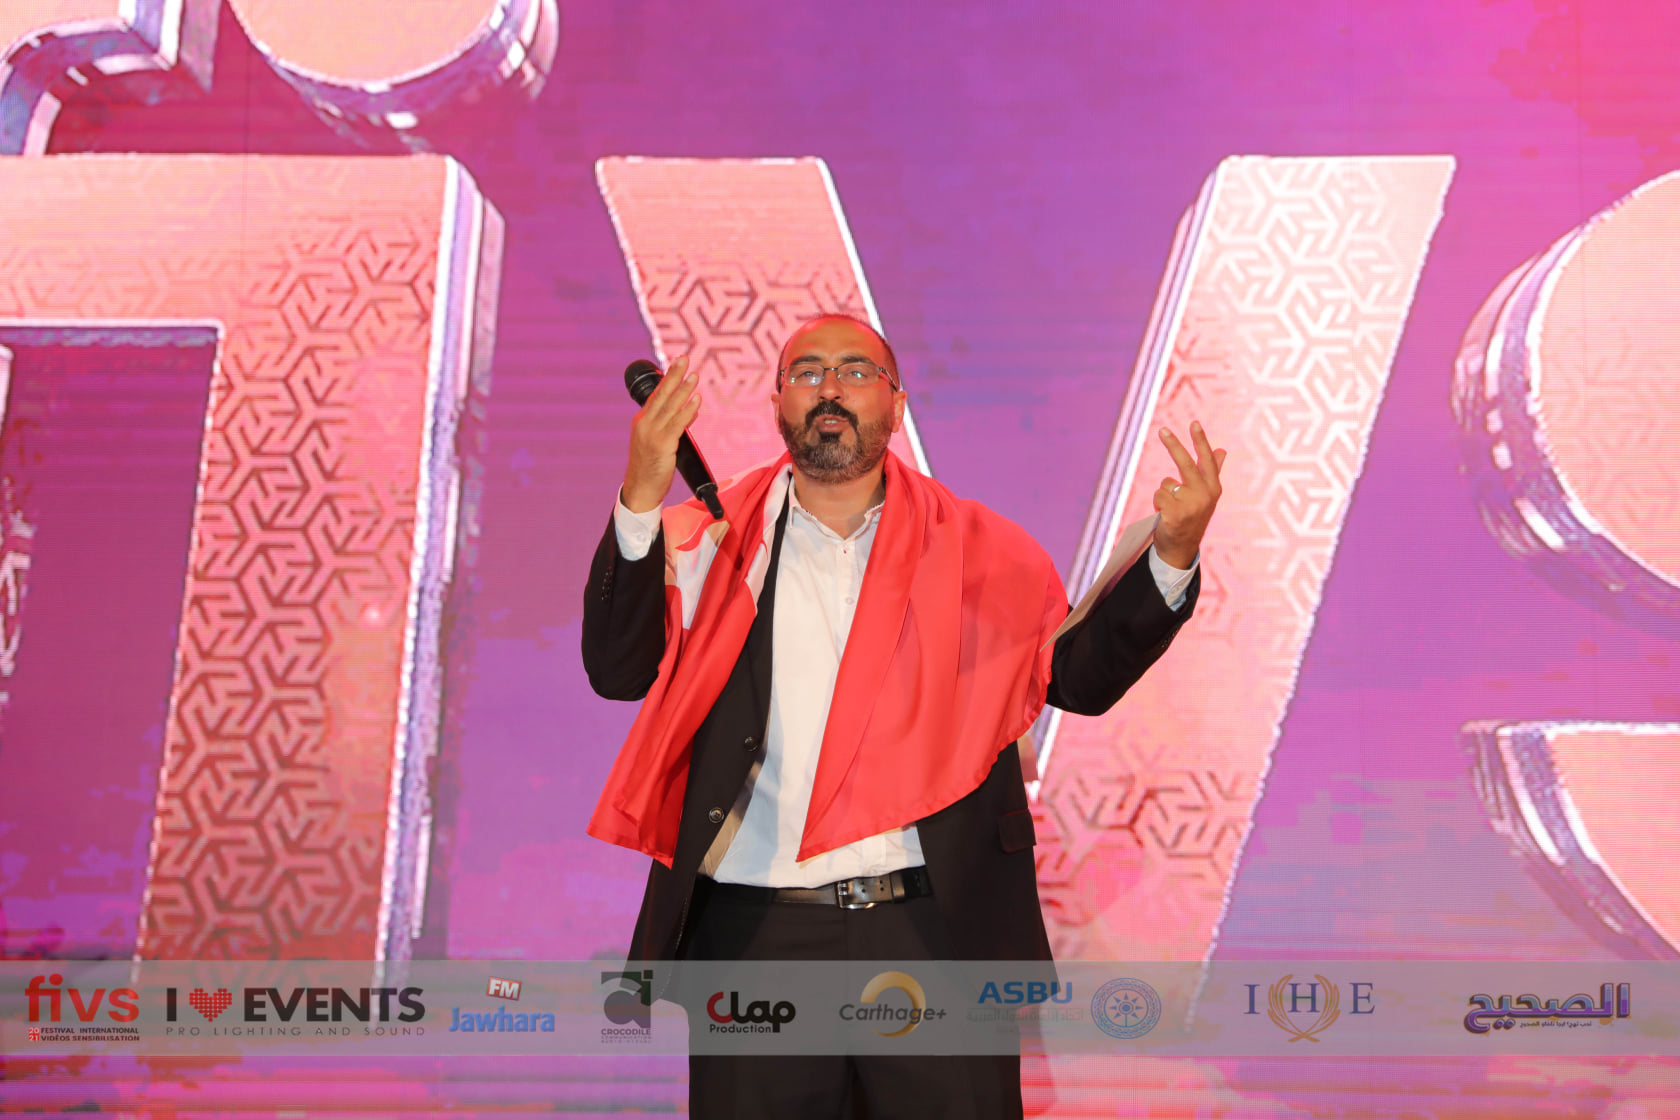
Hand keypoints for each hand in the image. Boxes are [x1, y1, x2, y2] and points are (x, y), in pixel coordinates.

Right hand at [621, 355, 700, 512]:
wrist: (640, 489)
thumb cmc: (649, 467)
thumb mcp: (657, 441)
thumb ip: (671, 424)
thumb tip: (690, 409)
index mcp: (642, 421)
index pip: (656, 394)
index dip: (668, 377)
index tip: (677, 362)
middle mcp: (645, 424)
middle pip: (662, 395)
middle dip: (674, 375)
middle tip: (684, 358)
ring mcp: (652, 434)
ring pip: (670, 407)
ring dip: (684, 390)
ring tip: (694, 375)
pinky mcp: (662, 446)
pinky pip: (677, 424)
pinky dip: (688, 411)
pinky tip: (696, 401)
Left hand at [1152, 421, 1225, 569]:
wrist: (1182, 548)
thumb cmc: (1192, 517)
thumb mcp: (1205, 495)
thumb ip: (1213, 472)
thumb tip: (1222, 450)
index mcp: (1213, 488)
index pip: (1207, 461)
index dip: (1200, 441)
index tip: (1194, 423)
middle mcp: (1205, 496)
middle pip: (1185, 464)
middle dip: (1173, 445)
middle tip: (1162, 429)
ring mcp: (1191, 506)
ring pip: (1166, 484)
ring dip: (1163, 494)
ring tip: (1171, 508)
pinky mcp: (1176, 515)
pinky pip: (1159, 496)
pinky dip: (1158, 503)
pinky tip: (1165, 515)